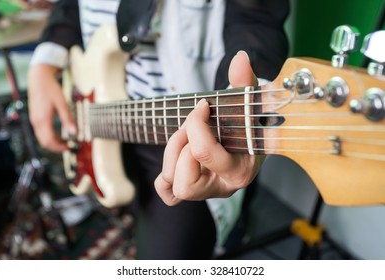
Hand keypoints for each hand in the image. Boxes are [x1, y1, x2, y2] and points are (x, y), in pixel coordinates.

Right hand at [27, 64, 75, 151]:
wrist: (39, 78)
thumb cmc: (51, 89)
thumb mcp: (62, 103)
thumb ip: (68, 119)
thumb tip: (74, 132)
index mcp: (43, 119)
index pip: (49, 141)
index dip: (60, 147)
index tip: (70, 147)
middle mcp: (36, 122)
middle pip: (44, 142)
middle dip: (57, 147)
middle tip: (69, 146)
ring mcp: (34, 120)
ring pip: (42, 138)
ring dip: (53, 142)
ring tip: (66, 141)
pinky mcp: (35, 118)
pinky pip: (41, 132)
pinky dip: (49, 136)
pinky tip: (59, 134)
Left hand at [155, 51, 264, 205]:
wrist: (251, 138)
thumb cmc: (249, 121)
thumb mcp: (248, 102)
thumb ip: (244, 81)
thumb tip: (240, 57)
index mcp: (240, 170)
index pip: (205, 154)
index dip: (195, 123)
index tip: (202, 105)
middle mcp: (223, 187)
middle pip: (186, 182)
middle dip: (181, 147)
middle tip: (190, 128)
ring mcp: (207, 191)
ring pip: (175, 188)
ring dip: (172, 157)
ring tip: (185, 138)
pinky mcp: (193, 189)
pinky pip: (168, 194)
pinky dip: (165, 178)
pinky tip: (178, 157)